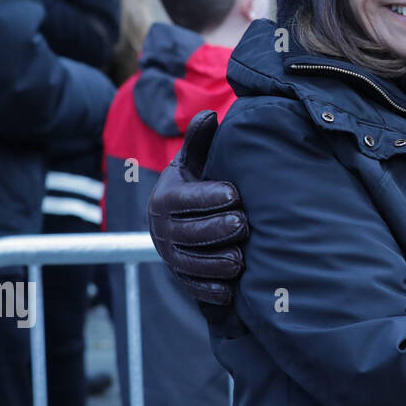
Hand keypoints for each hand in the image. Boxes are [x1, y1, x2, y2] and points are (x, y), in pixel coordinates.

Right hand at [146, 110, 248, 304]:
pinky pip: (191, 286)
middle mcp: (162, 229)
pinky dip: (209, 290)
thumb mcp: (194, 161)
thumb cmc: (196, 183)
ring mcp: (170, 255)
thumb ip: (201, 140)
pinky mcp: (181, 276)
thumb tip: (211, 114)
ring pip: (188, 263)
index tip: (235, 193)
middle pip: (185, 233)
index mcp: (165, 198)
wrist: (181, 217)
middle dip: (215, 230)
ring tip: (241, 260)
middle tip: (243, 224)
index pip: (183, 199)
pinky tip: (230, 291)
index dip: (207, 197)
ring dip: (214, 264)